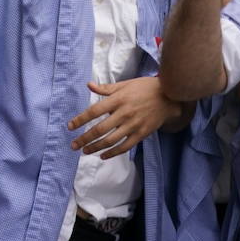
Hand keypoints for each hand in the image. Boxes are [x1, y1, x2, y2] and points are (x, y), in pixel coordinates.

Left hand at [67, 76, 182, 158]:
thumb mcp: (125, 84)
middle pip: (99, 129)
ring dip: (95, 148)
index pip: (94, 111)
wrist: (169, 97)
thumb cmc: (145, 88)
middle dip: (84, 139)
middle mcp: (124, 113)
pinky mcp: (141, 134)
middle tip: (74, 145)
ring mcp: (133, 125)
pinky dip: (112, 153)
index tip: (70, 126)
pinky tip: (103, 156)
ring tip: (85, 151)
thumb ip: (106, 88)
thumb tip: (89, 85)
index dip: (80, 120)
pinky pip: (124, 147)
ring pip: (110, 140)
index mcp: (118, 99)